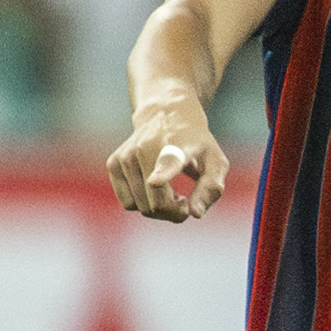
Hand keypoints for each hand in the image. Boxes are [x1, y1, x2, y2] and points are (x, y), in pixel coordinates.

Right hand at [105, 98, 224, 221]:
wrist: (167, 115)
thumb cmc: (197, 144)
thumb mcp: (216, 162)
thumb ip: (210, 188)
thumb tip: (194, 214)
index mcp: (177, 147)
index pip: (168, 162)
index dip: (162, 174)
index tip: (156, 181)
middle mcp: (146, 150)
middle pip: (155, 203)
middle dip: (174, 213)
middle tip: (186, 202)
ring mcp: (126, 157)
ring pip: (140, 207)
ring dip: (160, 210)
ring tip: (174, 194)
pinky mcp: (113, 163)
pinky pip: (128, 203)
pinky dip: (142, 205)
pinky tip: (156, 192)